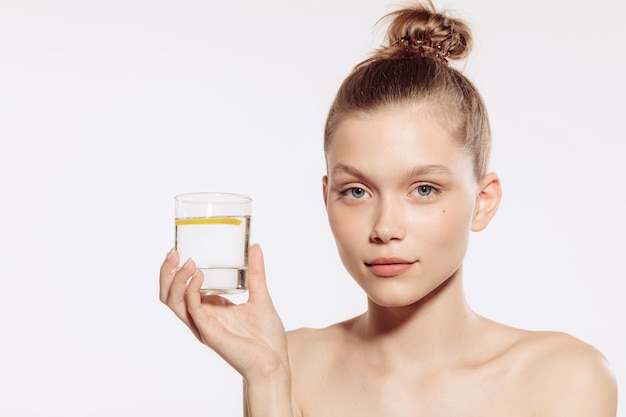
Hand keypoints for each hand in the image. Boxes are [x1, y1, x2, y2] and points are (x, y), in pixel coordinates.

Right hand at [159, 244, 289, 381]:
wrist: (275, 362)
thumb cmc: (266, 337)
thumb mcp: (261, 296)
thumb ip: (256, 273)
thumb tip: (255, 247)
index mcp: (210, 309)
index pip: (181, 289)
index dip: (174, 271)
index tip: (179, 250)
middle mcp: (202, 318)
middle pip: (169, 295)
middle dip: (167, 273)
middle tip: (174, 253)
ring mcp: (203, 326)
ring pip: (174, 303)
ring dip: (176, 280)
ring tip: (188, 263)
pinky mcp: (210, 333)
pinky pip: (193, 310)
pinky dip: (192, 292)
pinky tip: (199, 277)